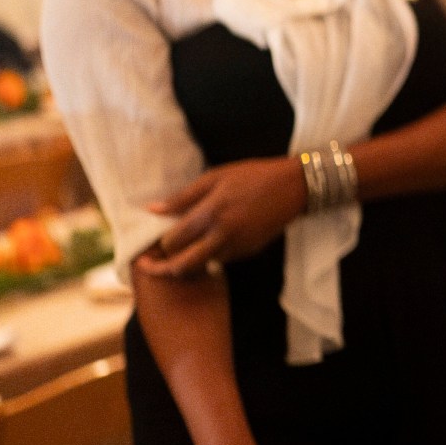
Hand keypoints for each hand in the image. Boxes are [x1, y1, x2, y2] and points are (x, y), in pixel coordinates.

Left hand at [137, 157, 307, 277]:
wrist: (296, 187)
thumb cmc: (254, 176)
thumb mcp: (216, 177)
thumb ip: (184, 196)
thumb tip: (153, 210)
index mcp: (211, 213)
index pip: (173, 241)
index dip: (159, 245)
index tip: (153, 244)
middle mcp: (222, 234)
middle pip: (184, 265)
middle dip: (162, 269)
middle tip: (149, 267)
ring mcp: (238, 245)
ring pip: (203, 265)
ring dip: (189, 261)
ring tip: (180, 251)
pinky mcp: (250, 251)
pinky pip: (222, 259)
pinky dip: (211, 255)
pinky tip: (209, 242)